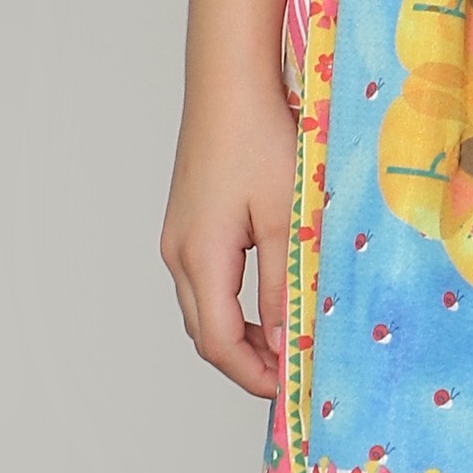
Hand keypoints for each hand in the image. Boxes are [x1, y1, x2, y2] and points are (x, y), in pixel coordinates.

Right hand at [162, 78, 300, 400]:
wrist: (228, 82)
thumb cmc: (259, 138)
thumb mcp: (286, 216)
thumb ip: (284, 284)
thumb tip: (286, 342)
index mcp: (200, 256)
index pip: (220, 343)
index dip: (254, 375)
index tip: (290, 390)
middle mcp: (179, 254)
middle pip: (206, 336)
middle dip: (247, 365)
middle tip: (293, 376)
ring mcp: (178, 239)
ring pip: (204, 312)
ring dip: (241, 337)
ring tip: (286, 345)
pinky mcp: (187, 225)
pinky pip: (206, 284)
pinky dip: (233, 308)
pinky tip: (267, 303)